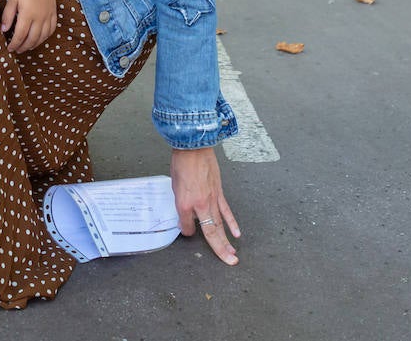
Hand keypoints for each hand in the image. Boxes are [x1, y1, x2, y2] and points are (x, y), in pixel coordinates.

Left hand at [2, 0, 55, 53]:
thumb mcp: (12, 0)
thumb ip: (8, 16)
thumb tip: (4, 30)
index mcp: (27, 14)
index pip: (20, 35)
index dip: (14, 44)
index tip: (10, 48)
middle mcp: (39, 17)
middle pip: (32, 39)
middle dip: (23, 47)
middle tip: (17, 50)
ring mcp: (48, 16)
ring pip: (42, 37)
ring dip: (34, 44)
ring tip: (27, 47)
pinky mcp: (53, 13)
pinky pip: (51, 30)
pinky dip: (45, 37)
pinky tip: (39, 39)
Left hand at [171, 147, 239, 264]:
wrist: (193, 147)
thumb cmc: (181, 163)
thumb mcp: (174, 186)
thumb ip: (180, 202)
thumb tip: (185, 213)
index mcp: (184, 204)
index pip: (187, 227)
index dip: (187, 231)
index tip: (186, 230)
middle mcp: (199, 205)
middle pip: (210, 232)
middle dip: (219, 249)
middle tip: (228, 262)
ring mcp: (211, 199)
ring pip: (221, 225)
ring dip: (227, 242)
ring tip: (233, 255)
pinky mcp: (219, 193)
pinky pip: (226, 212)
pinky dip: (232, 223)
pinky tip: (237, 234)